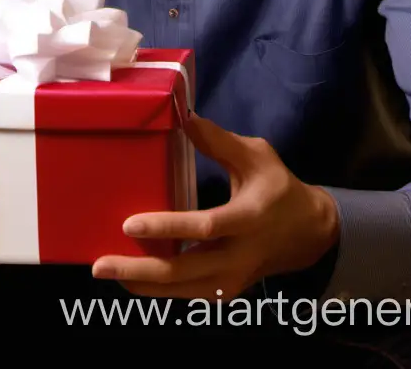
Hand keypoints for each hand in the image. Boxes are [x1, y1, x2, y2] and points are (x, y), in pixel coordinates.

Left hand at [90, 113, 339, 299]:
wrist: (310, 235)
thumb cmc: (279, 189)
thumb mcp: (258, 157)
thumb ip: (221, 141)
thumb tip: (186, 119)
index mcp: (247, 219)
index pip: (204, 228)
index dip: (166, 227)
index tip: (128, 225)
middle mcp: (238, 256)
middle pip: (183, 270)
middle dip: (139, 270)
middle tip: (100, 266)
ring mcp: (232, 280)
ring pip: (180, 289)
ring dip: (141, 283)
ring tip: (106, 271)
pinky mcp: (225, 291)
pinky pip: (186, 293)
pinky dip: (157, 288)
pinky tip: (131, 278)